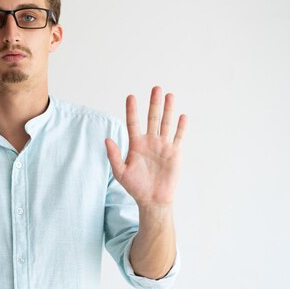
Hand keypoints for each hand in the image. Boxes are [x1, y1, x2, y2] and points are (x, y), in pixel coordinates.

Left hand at [105, 86, 186, 208]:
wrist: (153, 200)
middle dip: (154, 103)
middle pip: (152, 118)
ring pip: (166, 124)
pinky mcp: (174, 153)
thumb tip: (107, 139)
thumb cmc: (135, 187)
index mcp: (136, 144)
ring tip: (169, 95)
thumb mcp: (120, 172)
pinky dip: (181, 127)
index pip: (133, 122)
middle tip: (155, 88)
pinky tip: (182, 116)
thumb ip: (114, 155)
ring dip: (168, 110)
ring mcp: (163, 146)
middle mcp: (150, 141)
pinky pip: (178, 137)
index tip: (131, 97)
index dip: (132, 110)